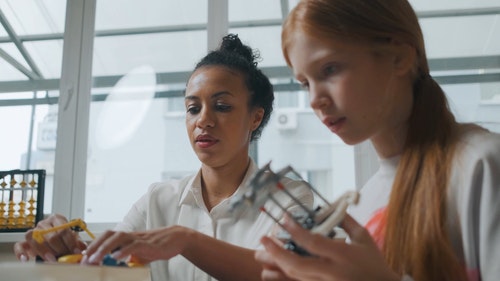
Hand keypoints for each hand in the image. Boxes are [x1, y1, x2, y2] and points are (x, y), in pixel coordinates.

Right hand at [13, 214, 85, 261]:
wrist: (54, 239)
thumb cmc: (64, 238)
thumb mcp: (73, 238)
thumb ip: (78, 242)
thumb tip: (82, 248)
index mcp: (57, 218)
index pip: (63, 229)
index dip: (70, 242)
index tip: (75, 252)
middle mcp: (44, 223)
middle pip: (50, 235)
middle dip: (59, 248)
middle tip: (65, 257)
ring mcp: (33, 231)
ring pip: (36, 239)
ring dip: (45, 251)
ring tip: (52, 259)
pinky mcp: (25, 241)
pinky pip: (19, 245)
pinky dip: (21, 252)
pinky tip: (26, 259)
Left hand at [81, 225, 195, 264]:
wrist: (176, 239)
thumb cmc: (157, 246)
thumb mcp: (139, 253)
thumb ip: (127, 258)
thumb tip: (114, 267)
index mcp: (127, 238)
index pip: (107, 237)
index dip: (94, 245)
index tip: (83, 256)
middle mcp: (131, 236)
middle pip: (109, 235)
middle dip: (95, 246)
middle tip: (85, 258)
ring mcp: (139, 238)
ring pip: (118, 238)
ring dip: (105, 248)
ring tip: (95, 259)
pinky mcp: (148, 244)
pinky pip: (133, 245)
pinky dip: (124, 251)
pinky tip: (116, 258)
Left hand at [255, 214, 398, 280]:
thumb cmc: (375, 264)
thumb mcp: (365, 239)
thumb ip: (347, 222)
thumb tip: (331, 205)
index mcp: (342, 255)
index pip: (312, 241)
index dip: (295, 229)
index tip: (283, 218)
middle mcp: (332, 272)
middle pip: (297, 264)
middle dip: (276, 251)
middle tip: (262, 240)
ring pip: (294, 277)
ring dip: (276, 266)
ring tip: (261, 256)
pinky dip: (284, 278)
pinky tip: (272, 272)